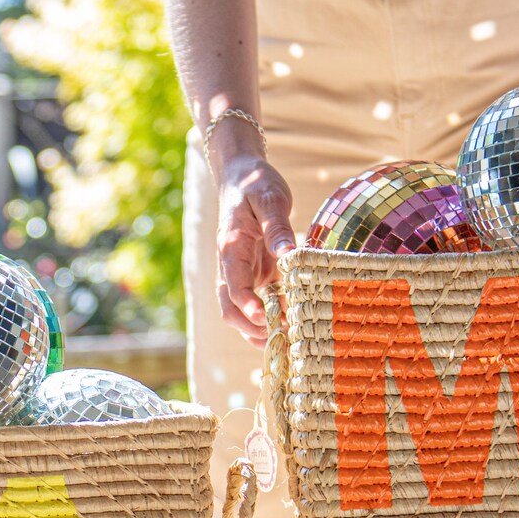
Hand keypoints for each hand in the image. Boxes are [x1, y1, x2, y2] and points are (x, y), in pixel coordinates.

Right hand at [214, 154, 295, 345]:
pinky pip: (255, 306)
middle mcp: (230, 267)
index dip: (248, 307)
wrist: (241, 177)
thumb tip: (288, 253)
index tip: (267, 318)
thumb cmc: (255, 184)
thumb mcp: (269, 198)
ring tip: (288, 340)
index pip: (233, 286)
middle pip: (230, 310)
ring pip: (239, 314)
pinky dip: (267, 321)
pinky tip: (289, 329)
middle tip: (284, 336)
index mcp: (231, 248)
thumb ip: (277, 226)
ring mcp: (240, 274)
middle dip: (252, 328)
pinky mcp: (252, 276)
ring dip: (259, 331)